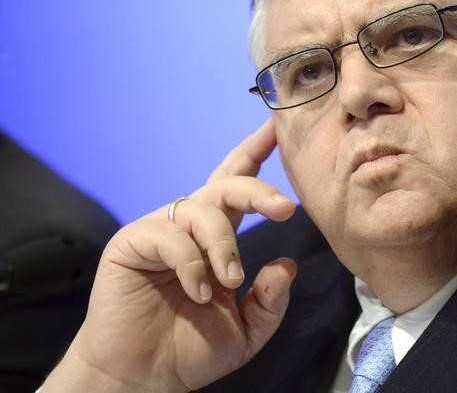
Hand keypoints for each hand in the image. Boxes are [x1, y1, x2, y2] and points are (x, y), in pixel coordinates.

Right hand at [42, 120, 296, 391]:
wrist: (143, 379)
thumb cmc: (190, 351)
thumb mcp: (246, 330)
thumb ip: (270, 300)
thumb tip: (286, 264)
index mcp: (217, 238)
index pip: (237, 185)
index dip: (254, 153)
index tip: (274, 128)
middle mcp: (190, 226)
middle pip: (226, 185)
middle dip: (258, 190)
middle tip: (285, 209)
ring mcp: (160, 232)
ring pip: (202, 210)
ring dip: (224, 245)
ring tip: (228, 282)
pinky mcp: (131, 243)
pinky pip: (170, 236)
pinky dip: (191, 263)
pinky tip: (198, 292)